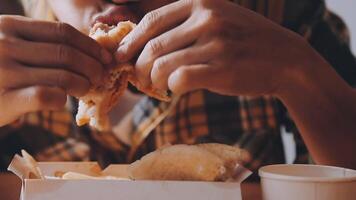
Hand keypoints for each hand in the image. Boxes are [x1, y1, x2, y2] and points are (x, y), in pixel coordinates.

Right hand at [0, 15, 111, 125]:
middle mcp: (5, 45)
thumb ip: (37, 42)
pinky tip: (62, 101)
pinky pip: (46, 96)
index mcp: (9, 26)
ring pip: (62, 76)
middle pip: (66, 54)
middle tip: (102, 76)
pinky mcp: (2, 99)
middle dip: (93, 66)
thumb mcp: (8, 44)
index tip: (105, 56)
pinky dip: (62, 99)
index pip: (62, 32)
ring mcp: (3, 71)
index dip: (90, 45)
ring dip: (84, 84)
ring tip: (87, 89)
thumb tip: (85, 50)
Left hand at [116, 0, 313, 96]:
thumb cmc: (245, 42)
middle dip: (138, 67)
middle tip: (139, 79)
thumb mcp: (218, 19)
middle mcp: (207, 18)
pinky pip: (180, 79)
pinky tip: (176, 89)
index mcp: (201, 2)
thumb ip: (185, 25)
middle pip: (152, 46)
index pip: (151, 22)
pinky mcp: (222, 68)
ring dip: (153, 81)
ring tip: (157, 86)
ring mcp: (216, 43)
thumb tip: (145, 45)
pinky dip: (171, 88)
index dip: (130, 42)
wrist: (285, 58)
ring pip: (162, 65)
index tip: (121, 57)